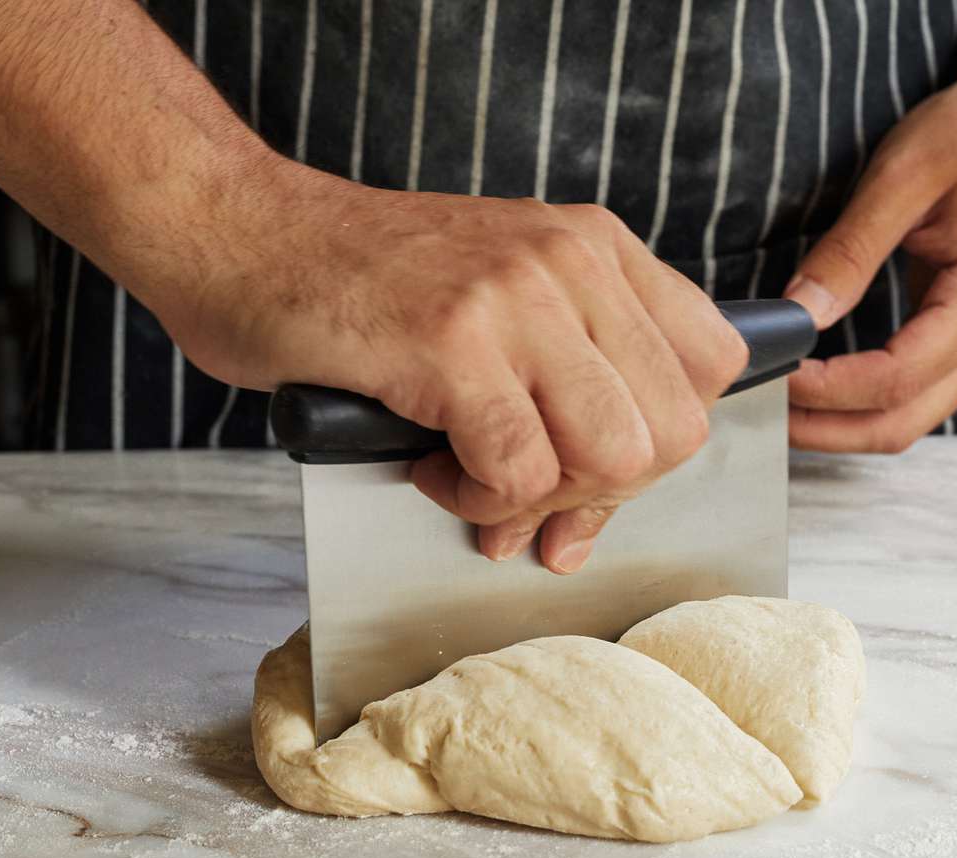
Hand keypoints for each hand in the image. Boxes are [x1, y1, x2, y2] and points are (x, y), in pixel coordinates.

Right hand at [155, 161, 747, 573]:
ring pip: (612, 457)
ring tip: (471, 481)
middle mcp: (572, 262)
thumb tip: (589, 524)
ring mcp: (515, 299)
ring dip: (540, 500)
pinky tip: (425, 464)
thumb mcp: (502, 301)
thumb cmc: (367, 284)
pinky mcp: (452, 344)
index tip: (591, 471)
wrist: (244, 233)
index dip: (661, 446)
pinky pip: (517, 471)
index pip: (711, 369)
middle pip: (673, 431)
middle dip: (602, 493)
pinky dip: (472, 498)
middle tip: (526, 497)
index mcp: (598, 247)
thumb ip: (568, 389)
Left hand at [783, 72, 956, 451]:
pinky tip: (816, 388)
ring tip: (779, 403)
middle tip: (761, 408)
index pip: (895, 377)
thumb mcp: (901, 177)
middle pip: (900, 421)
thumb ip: (849, 251)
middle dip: (825, 428)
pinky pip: (913, 395)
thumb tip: (799, 312)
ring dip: (840, 424)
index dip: (827, 389)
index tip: (773, 371)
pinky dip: (861, 405)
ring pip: (906, 419)